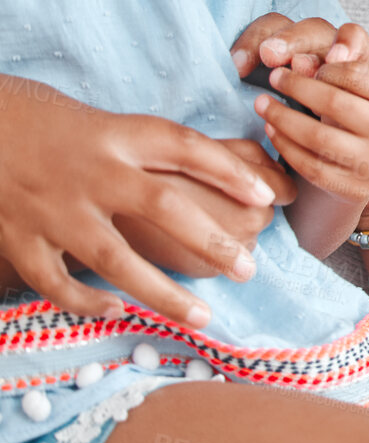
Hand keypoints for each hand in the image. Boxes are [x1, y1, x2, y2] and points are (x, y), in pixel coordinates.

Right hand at [0, 78, 287, 326]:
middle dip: (211, 241)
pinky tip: (120, 309)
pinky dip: (88, 301)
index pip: (187, 148)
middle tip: (248, 270)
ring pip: (115, 258)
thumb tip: (248, 182)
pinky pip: (56, 281)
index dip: (231, 171)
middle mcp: (93, 171)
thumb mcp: (121, 127)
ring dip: (162, 292)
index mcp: (121, 135)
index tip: (270, 197)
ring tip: (204, 315)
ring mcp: (55, 207)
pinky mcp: (20, 235)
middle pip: (163, 205)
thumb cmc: (70, 131)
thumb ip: (170, 154)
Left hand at [234, 15, 368, 222]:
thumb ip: (343, 50)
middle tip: (273, 78)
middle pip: (334, 103)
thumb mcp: (365, 73)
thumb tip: (298, 60)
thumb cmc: (364, 106)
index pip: (354, 73)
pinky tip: (272, 130)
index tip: (297, 61)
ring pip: (318, 137)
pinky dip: (284, 145)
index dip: (320, 66)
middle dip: (296, 87)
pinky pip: (310, 166)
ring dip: (281, 117)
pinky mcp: (354, 189)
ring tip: (261, 103)